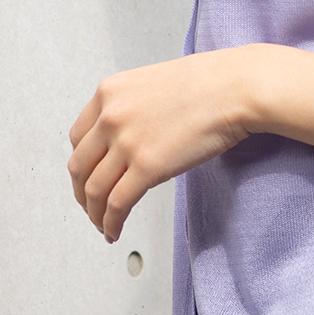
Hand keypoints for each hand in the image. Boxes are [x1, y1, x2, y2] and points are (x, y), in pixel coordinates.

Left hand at [67, 47, 257, 242]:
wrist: (235, 88)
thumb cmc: (210, 84)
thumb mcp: (154, 85)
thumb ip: (133, 109)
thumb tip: (132, 138)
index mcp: (109, 93)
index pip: (78, 138)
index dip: (81, 165)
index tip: (87, 177)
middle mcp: (111, 116)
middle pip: (80, 166)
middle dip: (82, 194)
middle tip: (91, 207)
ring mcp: (127, 142)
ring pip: (95, 190)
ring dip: (96, 214)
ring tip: (104, 226)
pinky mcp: (147, 167)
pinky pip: (118, 204)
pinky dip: (111, 223)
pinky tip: (115, 231)